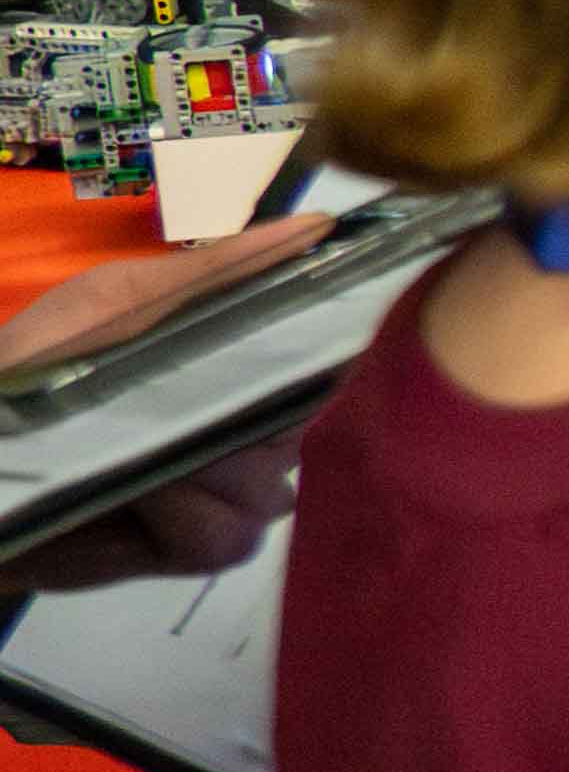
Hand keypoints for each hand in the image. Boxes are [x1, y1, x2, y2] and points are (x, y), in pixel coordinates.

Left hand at [0, 228, 331, 596]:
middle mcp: (252, 426)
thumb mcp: (119, 298)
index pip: (328, 362)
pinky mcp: (197, 546)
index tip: (308, 360)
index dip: (329, 362)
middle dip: (254, 425)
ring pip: (271, 490)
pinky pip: (229, 535)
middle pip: (309, 434)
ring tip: (144, 458)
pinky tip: (137, 497)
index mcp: (243, 361)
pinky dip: (182, 516)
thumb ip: (218, 270)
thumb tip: (321, 226)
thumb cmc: (36, 363)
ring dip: (208, 475)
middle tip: (192, 412)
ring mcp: (231, 491)